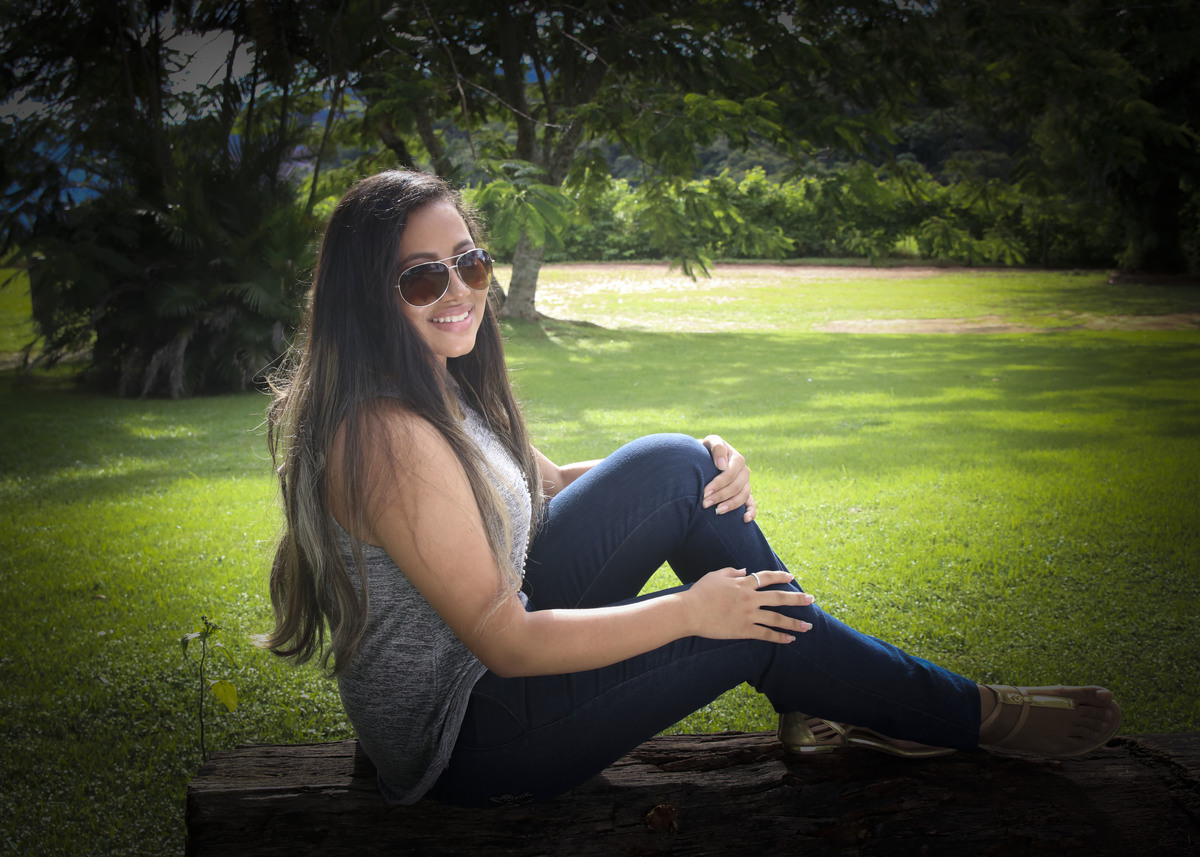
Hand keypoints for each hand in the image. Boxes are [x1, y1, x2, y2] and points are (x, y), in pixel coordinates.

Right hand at [684, 568, 812, 643]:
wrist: (689, 611)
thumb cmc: (700, 592)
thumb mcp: (716, 575)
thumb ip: (732, 572)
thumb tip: (746, 571)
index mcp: (743, 583)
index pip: (767, 577)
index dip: (780, 576)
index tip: (791, 577)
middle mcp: (750, 598)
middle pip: (779, 598)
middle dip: (797, 599)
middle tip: (811, 599)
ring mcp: (748, 615)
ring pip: (777, 618)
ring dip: (794, 622)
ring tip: (808, 626)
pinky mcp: (744, 630)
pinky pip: (766, 634)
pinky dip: (779, 637)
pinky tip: (790, 639)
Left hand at [700, 435, 755, 521]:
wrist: (704, 457)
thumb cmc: (706, 449)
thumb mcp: (710, 442)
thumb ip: (717, 447)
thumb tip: (723, 466)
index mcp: (737, 459)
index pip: (730, 474)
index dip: (718, 484)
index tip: (704, 492)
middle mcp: (744, 472)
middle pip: (736, 487)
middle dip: (720, 496)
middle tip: (705, 504)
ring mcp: (745, 483)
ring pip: (743, 496)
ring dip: (731, 505)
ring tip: (717, 511)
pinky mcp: (744, 493)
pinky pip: (751, 503)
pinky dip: (751, 512)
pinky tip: (745, 520)